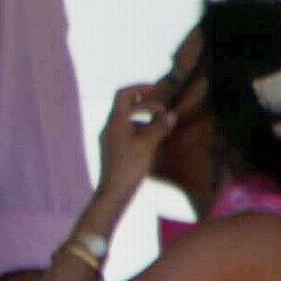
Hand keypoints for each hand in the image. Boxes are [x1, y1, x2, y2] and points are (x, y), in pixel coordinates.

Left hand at [95, 81, 179, 196]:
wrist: (114, 192)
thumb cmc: (129, 167)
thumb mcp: (147, 145)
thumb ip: (159, 128)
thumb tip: (171, 114)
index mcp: (115, 122)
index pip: (123, 95)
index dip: (139, 88)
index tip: (157, 90)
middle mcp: (110, 127)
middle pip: (127, 106)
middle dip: (147, 105)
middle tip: (165, 111)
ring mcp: (110, 138)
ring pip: (129, 121)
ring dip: (146, 120)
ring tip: (163, 127)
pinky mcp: (114, 148)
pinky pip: (128, 133)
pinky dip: (141, 131)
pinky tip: (155, 141)